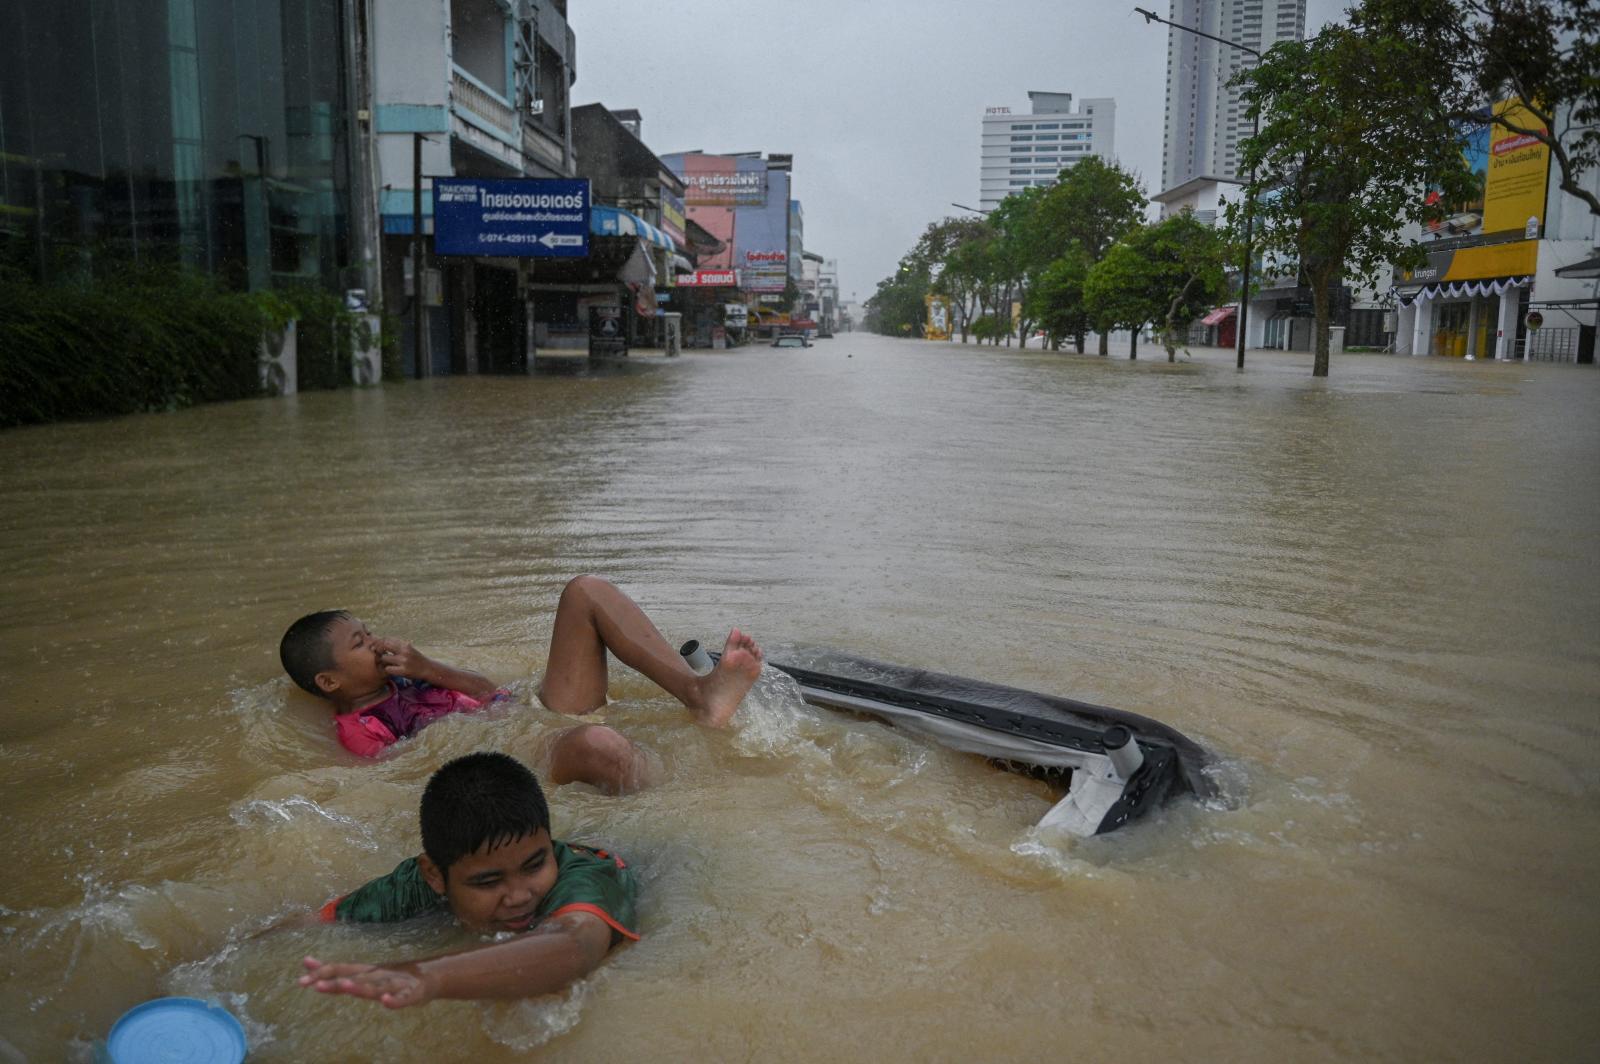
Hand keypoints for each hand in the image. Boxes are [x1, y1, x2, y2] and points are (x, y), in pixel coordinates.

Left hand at [298, 955, 436, 1008]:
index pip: (341, 969)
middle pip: (355, 978)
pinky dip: (395, 1001)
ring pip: (376, 987)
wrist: (429, 977)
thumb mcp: (363, 974)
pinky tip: (386, 1002)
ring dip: (361, 987)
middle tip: (316, 984)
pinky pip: (403, 999)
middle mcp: (378, 975)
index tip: (302, 980)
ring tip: (345, 986)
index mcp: (367, 971)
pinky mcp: (413, 994)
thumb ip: (336, 971)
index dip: (322, 973)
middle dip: (335, 981)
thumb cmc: (391, 977)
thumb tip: (306, 961)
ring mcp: (396, 984)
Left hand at [371, 638, 435, 682]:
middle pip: (384, 646)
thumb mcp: (409, 648)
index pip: (387, 639)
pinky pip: (388, 668)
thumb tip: (383, 641)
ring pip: (384, 658)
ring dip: (383, 661)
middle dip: (379, 650)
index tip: (378, 648)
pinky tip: (392, 669)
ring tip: (387, 663)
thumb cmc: (416, 658)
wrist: (428, 669)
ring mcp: (404, 661)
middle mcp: (405, 651)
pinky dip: (388, 669)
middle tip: (380, 655)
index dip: (380, 643)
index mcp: (405, 644)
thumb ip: (398, 645)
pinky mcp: (403, 671)